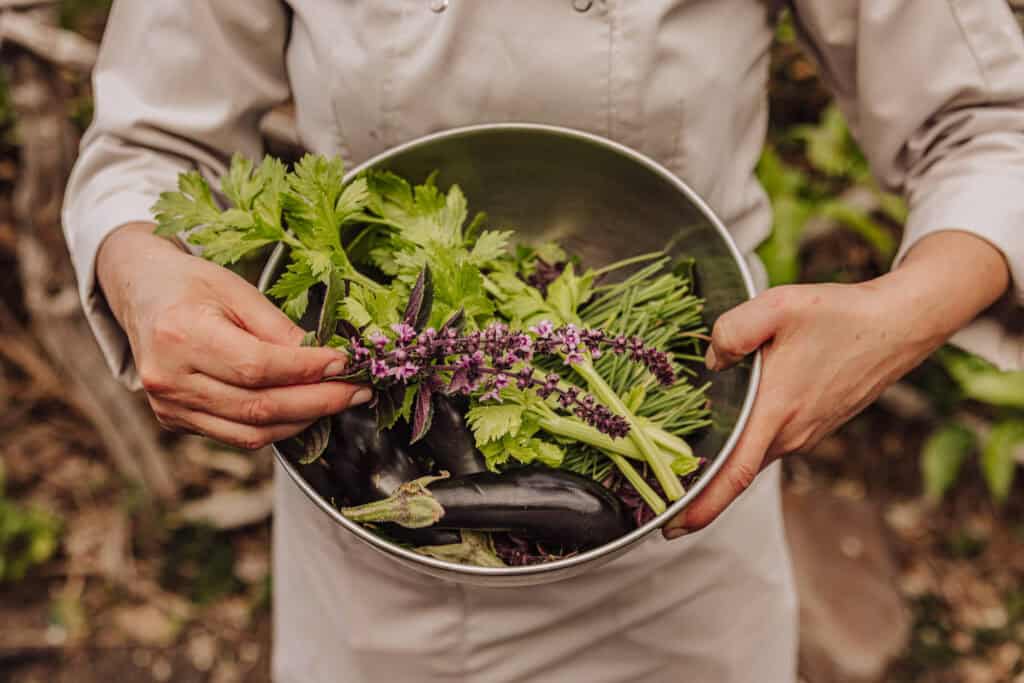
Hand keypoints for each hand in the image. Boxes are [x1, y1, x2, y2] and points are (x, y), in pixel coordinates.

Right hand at [97, 222, 369, 449]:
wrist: (141, 295)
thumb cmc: (192, 286)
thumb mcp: (238, 290)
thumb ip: (279, 330)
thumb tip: (328, 362)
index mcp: (180, 334)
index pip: (257, 366)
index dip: (308, 370)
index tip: (346, 364)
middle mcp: (169, 378)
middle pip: (258, 407)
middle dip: (319, 403)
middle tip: (358, 392)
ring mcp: (169, 407)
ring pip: (252, 432)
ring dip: (304, 421)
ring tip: (339, 402)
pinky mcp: (176, 422)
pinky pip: (238, 436)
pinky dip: (278, 428)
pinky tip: (305, 410)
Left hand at [662, 231, 1009, 538]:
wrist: (897, 326)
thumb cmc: (838, 314)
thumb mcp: (778, 306)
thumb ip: (734, 330)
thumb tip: (711, 360)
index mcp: (776, 410)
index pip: (735, 473)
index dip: (702, 505)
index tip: (672, 527)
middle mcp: (790, 433)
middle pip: (737, 473)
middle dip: (698, 491)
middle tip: (656, 498)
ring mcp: (805, 434)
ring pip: (754, 457)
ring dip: (722, 468)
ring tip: (680, 468)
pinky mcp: (814, 427)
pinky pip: (770, 444)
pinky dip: (744, 449)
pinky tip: (726, 433)